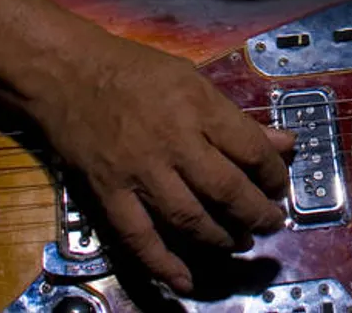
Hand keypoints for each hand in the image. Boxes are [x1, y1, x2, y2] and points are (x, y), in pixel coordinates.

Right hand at [30, 31, 293, 294]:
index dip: (273, 174)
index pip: (250, 149)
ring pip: (190, 219)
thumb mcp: (192, 79)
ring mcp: (140, 171)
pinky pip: (140, 237)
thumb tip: (283, 143)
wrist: (68, 73)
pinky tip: (185, 280)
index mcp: (198, 107)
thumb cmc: (134, 69)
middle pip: (226, 189)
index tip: (279, 184)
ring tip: (240, 242)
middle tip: (271, 222)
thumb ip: (236, 116)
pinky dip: (164, 264)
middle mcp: (174, 142)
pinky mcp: (110, 193)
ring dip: (222, 238)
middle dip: (256, 213)